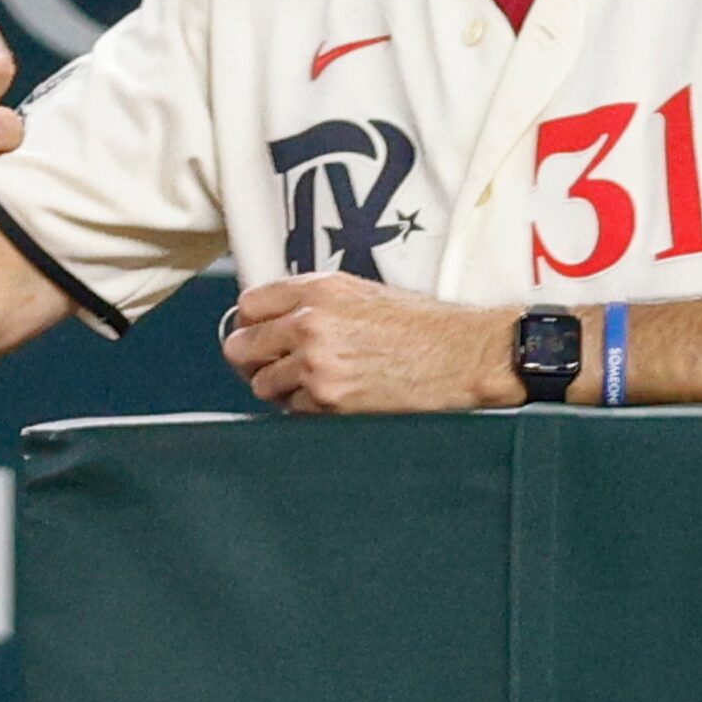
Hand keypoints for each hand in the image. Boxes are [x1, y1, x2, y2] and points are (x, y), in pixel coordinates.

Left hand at [220, 272, 522, 413]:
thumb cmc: (420, 325)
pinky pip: (292, 410)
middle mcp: (310, 323)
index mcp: (317, 291)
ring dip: (278, 387)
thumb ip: (309, 301)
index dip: (250, 323)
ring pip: (262, 383)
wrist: (461, 355)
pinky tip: (330, 397)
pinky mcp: (329, 400)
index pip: (247, 305)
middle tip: (268, 364)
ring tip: (308, 382)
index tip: (257, 333)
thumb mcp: (358, 292)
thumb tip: (270, 319)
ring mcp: (316, 364)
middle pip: (240, 346)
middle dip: (252, 358)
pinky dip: (304, 408)